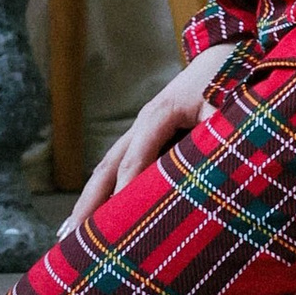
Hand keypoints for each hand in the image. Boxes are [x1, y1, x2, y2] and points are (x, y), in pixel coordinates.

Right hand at [65, 43, 232, 234]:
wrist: (222, 54)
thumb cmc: (226, 79)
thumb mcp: (226, 106)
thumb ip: (216, 136)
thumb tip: (212, 172)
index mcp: (158, 115)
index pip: (134, 161)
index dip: (124, 193)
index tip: (117, 227)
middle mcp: (141, 124)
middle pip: (108, 167)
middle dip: (89, 203)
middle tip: (71, 240)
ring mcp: (139, 130)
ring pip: (107, 168)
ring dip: (88, 200)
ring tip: (68, 236)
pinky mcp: (145, 138)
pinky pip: (118, 166)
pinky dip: (102, 190)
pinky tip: (91, 215)